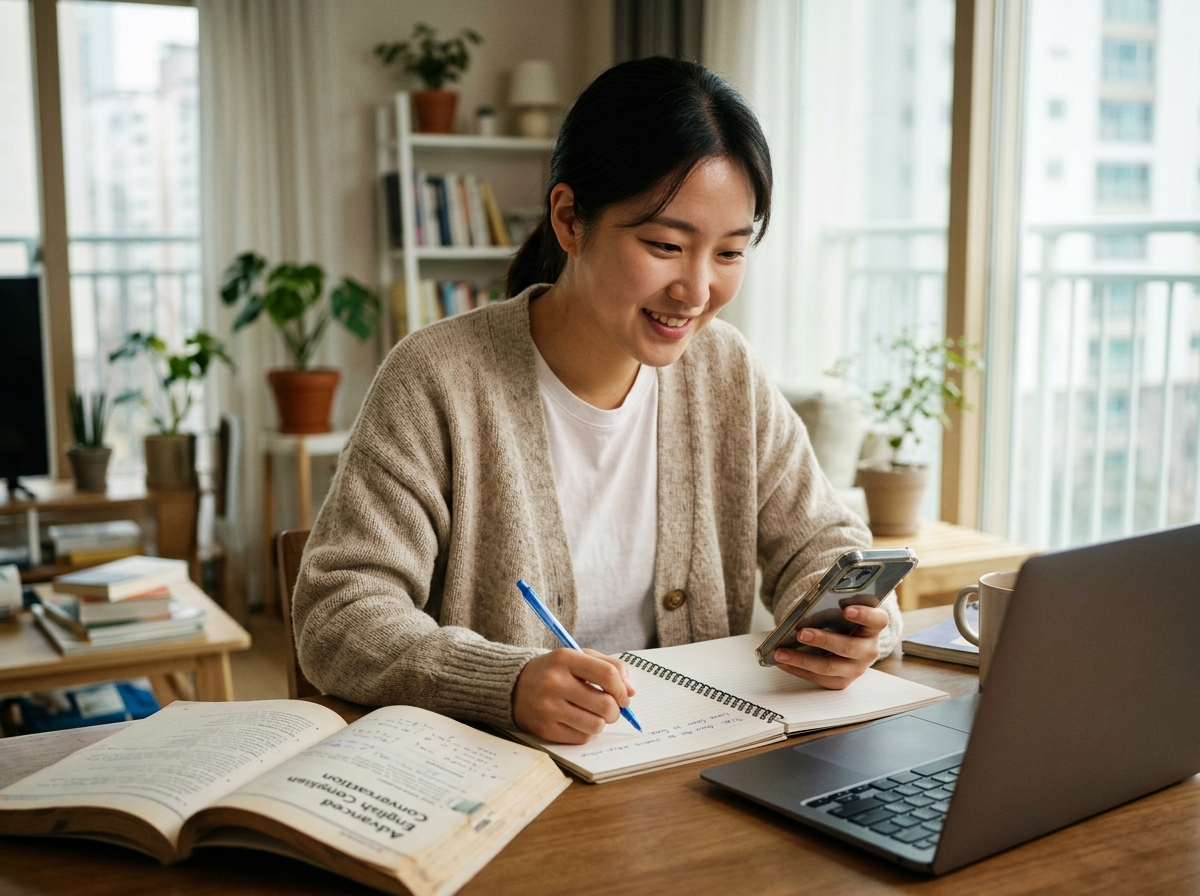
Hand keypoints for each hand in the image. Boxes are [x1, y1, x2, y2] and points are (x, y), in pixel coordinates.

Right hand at [513, 648, 635, 743]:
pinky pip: (581, 738)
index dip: (622, 689)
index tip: (624, 696)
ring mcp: (547, 708)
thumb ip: (609, 666)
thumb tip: (631, 692)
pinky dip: (586, 731)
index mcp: (564, 659)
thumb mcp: (579, 657)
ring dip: (602, 722)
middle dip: (615, 710)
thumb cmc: (555, 671)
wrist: (513, 686)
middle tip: (611, 709)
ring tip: (594, 715)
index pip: (607, 674)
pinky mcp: (544, 729)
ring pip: (596, 725)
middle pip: (605, 704)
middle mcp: (554, 683)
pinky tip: (577, 721)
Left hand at [772, 604, 888, 689]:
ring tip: (780, 652)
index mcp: (873, 627)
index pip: (878, 620)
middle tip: (801, 633)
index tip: (847, 610)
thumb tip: (803, 614)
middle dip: (823, 640)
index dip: (865, 615)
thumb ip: (829, 606)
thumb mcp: (839, 609)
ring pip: (830, 667)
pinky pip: (819, 679)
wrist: (845, 639)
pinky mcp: (842, 681)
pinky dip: (797, 670)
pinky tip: (781, 662)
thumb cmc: (841, 620)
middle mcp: (869, 650)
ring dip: (802, 660)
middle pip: (849, 647)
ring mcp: (857, 668)